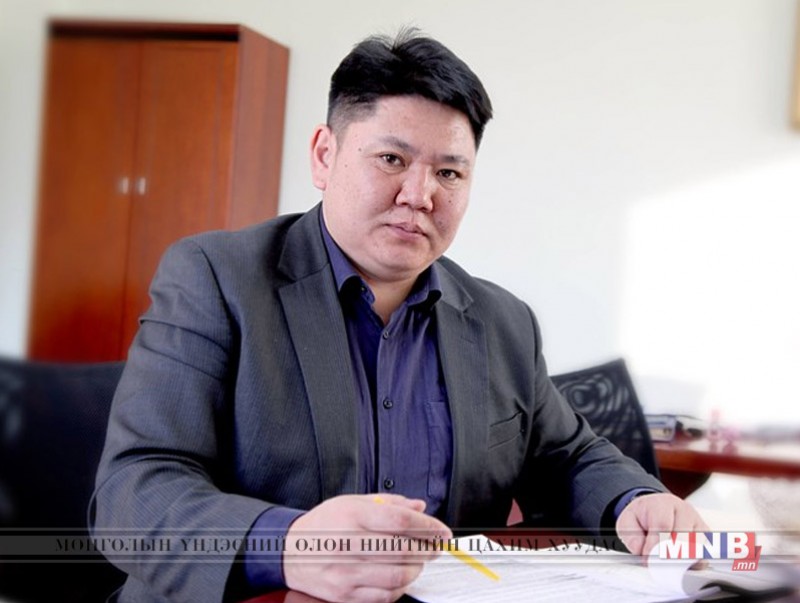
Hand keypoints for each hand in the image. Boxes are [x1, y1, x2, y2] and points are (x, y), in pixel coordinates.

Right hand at [283, 494, 451, 602]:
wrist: (289, 551)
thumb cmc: (324, 525)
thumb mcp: (352, 502)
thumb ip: (389, 503)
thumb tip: (419, 507)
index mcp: (353, 516)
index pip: (400, 521)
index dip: (428, 527)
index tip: (442, 531)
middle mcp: (349, 544)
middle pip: (403, 550)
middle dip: (427, 549)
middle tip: (434, 547)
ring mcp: (347, 573)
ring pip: (398, 575)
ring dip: (417, 569)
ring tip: (417, 561)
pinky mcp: (345, 595)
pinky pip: (385, 595)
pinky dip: (401, 587)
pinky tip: (401, 576)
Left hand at [616, 492, 708, 556]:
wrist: (654, 508)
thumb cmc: (643, 516)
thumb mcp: (628, 522)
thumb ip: (632, 537)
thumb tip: (642, 551)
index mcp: (662, 504)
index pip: (662, 525)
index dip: (655, 546)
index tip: (648, 559)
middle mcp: (683, 510)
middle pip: (683, 536)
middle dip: (669, 554)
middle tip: (658, 565)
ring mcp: (696, 521)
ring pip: (696, 545)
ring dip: (682, 559)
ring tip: (669, 564)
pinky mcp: (705, 534)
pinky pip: (705, 552)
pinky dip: (694, 561)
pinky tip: (682, 564)